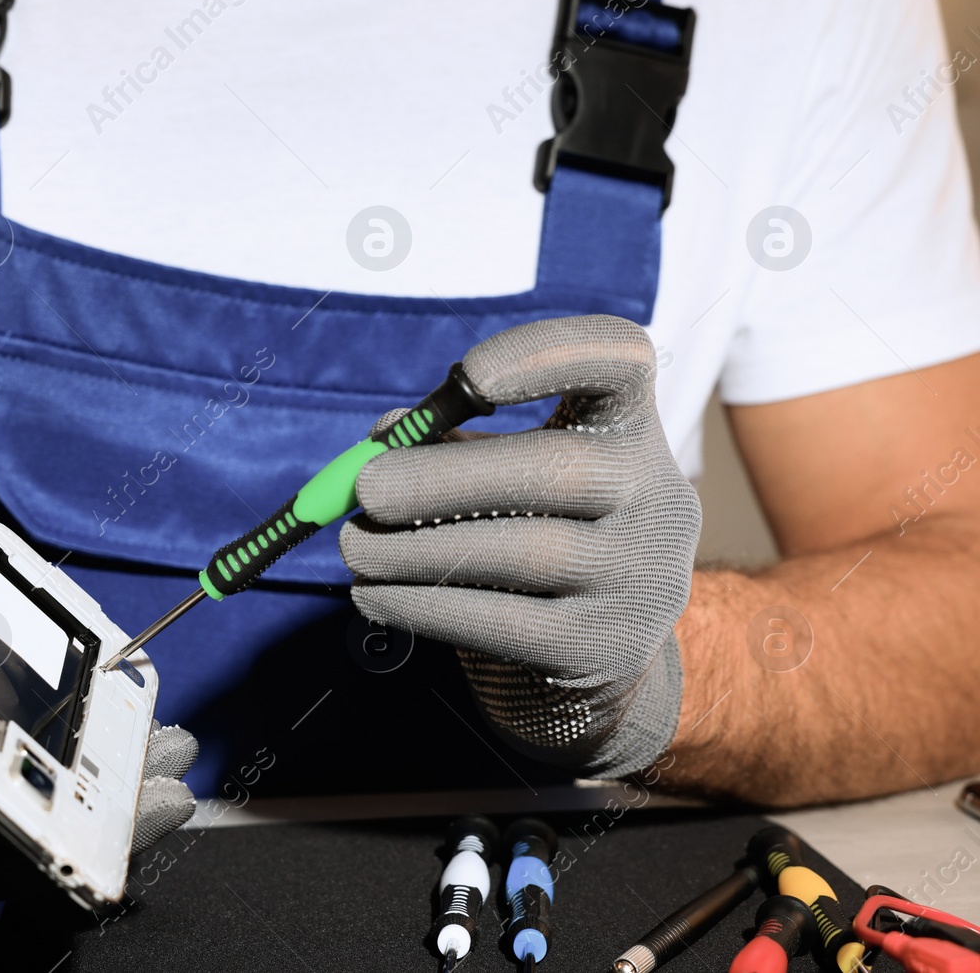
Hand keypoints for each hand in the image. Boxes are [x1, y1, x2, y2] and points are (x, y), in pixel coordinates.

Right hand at [0, 530, 195, 846]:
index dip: (38, 812)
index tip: (97, 796)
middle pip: (17, 833)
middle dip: (103, 819)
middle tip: (175, 787)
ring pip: (33, 823)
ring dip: (108, 802)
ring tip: (174, 761)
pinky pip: (32, 794)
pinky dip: (86, 778)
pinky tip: (135, 746)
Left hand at [340, 316, 700, 776]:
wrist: (594, 654)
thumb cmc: (530, 533)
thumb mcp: (505, 474)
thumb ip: (449, 442)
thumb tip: (383, 439)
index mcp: (628, 430)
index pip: (618, 359)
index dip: (548, 355)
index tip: (469, 378)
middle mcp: (655, 498)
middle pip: (560, 469)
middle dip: (444, 477)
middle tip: (364, 489)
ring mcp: (639, 579)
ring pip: (526, 552)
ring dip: (417, 548)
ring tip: (353, 547)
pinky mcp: (603, 650)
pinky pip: (503, 623)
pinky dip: (422, 606)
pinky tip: (371, 595)